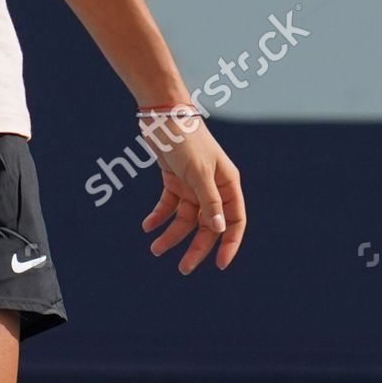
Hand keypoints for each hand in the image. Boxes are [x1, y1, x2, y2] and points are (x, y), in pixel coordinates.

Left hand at [139, 116, 244, 273]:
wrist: (161, 114)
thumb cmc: (185, 138)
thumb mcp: (198, 171)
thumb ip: (209, 200)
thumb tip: (219, 229)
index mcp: (227, 184)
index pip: (235, 221)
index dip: (229, 244)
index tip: (220, 265)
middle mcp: (212, 187)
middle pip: (207, 225)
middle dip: (195, 247)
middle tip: (183, 268)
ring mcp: (192, 184)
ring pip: (185, 218)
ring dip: (171, 234)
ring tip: (155, 248)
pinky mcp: (174, 179)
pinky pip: (168, 205)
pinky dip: (158, 216)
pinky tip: (147, 226)